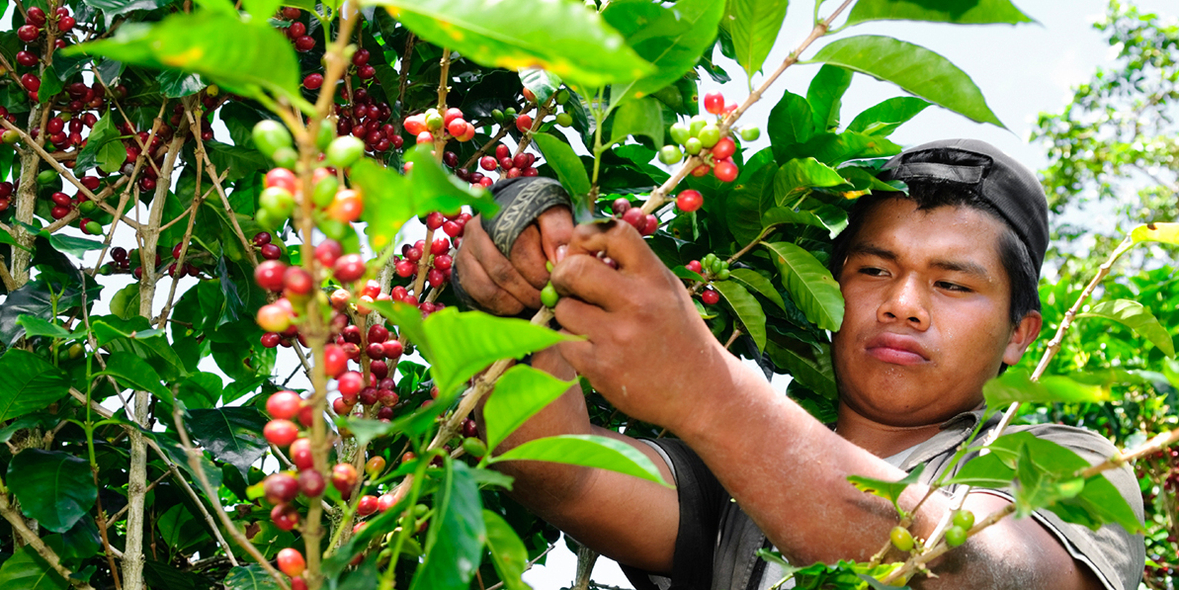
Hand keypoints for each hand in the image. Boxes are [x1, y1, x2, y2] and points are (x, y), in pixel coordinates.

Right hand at [453, 206, 572, 315]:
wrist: (511, 223)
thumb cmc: (536, 220)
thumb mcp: (552, 216)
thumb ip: (558, 232)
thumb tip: (558, 258)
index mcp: (500, 213)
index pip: (518, 247)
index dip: (538, 269)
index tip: (555, 280)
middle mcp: (476, 230)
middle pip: (502, 271)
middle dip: (530, 290)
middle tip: (547, 297)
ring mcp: (465, 251)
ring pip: (489, 287)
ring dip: (516, 300)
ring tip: (534, 301)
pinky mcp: (461, 271)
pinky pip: (480, 297)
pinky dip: (501, 306)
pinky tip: (517, 303)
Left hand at [550, 220, 729, 430]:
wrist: (701, 392)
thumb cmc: (678, 335)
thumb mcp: (666, 290)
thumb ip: (629, 268)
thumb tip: (575, 250)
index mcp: (655, 277)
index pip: (612, 232)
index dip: (587, 236)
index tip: (584, 252)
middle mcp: (637, 303)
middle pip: (573, 269)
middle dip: (563, 275)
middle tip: (569, 287)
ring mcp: (618, 337)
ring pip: (563, 308)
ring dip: (568, 314)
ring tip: (589, 324)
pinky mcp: (601, 367)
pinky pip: (563, 341)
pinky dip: (570, 343)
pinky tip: (592, 348)